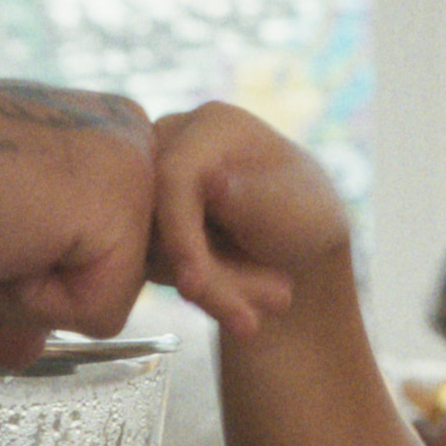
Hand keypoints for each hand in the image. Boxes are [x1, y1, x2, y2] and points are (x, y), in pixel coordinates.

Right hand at [0, 79, 156, 365]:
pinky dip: (33, 302)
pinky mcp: (123, 204)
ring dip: (25, 297)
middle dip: (30, 289)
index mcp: (87, 131)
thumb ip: (9, 285)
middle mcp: (120, 134)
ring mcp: (131, 165)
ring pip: (103, 298)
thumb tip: (27, 351)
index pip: (100, 248)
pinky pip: (98, 312)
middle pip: (105, 276)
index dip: (34, 273)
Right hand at [148, 101, 344, 338]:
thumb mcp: (295, 211)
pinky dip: (189, 288)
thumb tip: (211, 181)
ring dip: (204, 289)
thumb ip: (254, 197)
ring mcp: (149, 179)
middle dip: (201, 277)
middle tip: (249, 321)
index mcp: (211, 125)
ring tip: (257, 309)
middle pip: (155, 215)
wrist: (295, 252)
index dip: (180, 235)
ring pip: (148, 247)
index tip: (194, 287)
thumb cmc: (305, 221)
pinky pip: (144, 261)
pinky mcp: (141, 217)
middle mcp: (170, 141)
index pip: (173, 175)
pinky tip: (232, 301)